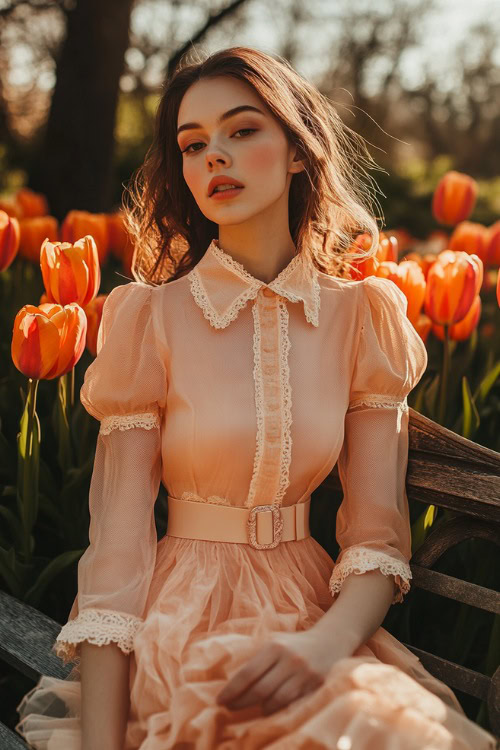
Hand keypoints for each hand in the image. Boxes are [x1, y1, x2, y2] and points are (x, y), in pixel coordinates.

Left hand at [215, 629, 348, 715]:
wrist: (330, 640)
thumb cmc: (295, 643)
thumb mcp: (275, 641)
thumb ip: (258, 656)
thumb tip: (230, 676)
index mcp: (275, 646)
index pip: (248, 673)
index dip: (232, 690)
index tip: (219, 700)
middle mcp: (289, 660)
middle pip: (260, 690)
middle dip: (241, 703)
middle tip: (228, 709)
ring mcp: (304, 675)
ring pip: (276, 701)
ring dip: (259, 709)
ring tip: (249, 710)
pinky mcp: (315, 687)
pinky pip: (291, 705)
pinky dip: (277, 710)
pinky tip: (268, 710)